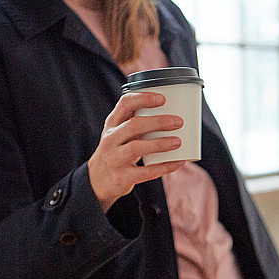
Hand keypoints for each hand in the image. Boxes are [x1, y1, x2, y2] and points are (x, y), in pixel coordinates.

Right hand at [88, 91, 186, 211]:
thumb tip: (176, 116)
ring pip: (136, 147)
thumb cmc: (118, 151)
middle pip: (133, 125)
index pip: (124, 104)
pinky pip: (146, 171)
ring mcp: (115, 159)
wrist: (100, 179)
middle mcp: (111, 139)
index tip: (162, 98)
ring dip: (159, 143)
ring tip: (178, 141)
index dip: (143, 99)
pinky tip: (179, 162)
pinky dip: (164, 166)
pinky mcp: (122, 177)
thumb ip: (139, 124)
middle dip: (157, 122)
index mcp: (112, 124)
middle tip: (178, 121)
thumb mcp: (121, 134)